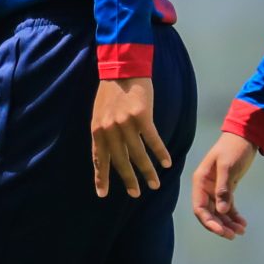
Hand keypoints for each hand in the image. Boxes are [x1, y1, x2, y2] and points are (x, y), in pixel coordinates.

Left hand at [90, 77, 170, 199]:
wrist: (122, 69)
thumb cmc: (110, 92)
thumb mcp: (99, 114)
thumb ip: (102, 133)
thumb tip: (107, 152)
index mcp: (97, 130)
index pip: (99, 159)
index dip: (101, 177)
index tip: (102, 194)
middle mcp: (110, 130)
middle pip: (120, 161)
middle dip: (128, 180)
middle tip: (135, 194)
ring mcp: (125, 124)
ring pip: (138, 154)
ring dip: (148, 171)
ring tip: (154, 185)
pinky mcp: (142, 117)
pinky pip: (153, 140)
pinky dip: (160, 153)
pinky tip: (166, 163)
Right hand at [190, 132, 258, 239]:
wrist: (244, 137)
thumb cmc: (233, 149)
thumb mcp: (228, 167)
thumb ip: (223, 189)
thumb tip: (222, 211)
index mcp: (200, 182)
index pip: (199, 208)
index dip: (209, 222)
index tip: (222, 232)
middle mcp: (205, 188)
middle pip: (209, 213)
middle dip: (220, 226)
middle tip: (234, 235)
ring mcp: (215, 190)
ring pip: (219, 212)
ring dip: (228, 223)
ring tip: (242, 231)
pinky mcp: (226, 190)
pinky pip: (228, 207)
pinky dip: (234, 216)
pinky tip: (243, 223)